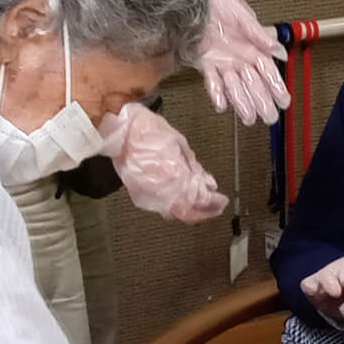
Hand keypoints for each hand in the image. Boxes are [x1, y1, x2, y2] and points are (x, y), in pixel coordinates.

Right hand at [97, 104, 226, 221]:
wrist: (121, 130)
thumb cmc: (149, 131)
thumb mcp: (181, 146)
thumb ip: (196, 169)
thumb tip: (209, 183)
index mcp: (173, 176)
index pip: (198, 201)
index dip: (212, 204)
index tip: (222, 201)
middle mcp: (160, 190)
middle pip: (186, 213)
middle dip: (203, 211)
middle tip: (215, 206)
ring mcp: (147, 195)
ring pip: (174, 212)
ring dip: (190, 209)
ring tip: (202, 201)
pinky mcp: (138, 194)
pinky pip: (162, 205)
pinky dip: (175, 203)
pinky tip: (183, 196)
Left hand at [192, 0, 289, 125]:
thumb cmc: (217, 1)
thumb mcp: (241, 13)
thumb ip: (257, 33)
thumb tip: (276, 49)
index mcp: (252, 45)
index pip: (268, 70)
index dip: (276, 86)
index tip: (284, 101)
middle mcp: (238, 56)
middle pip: (253, 83)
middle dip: (262, 101)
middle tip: (269, 118)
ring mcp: (222, 61)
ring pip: (235, 86)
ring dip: (242, 102)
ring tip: (249, 118)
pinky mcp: (204, 62)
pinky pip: (212, 81)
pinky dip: (217, 93)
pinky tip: (221, 105)